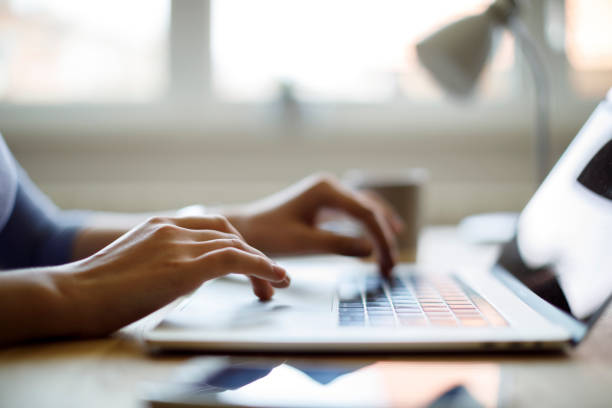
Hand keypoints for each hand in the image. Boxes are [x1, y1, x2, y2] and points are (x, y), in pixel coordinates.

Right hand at [53, 216, 288, 336]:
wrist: (69, 296)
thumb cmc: (93, 292)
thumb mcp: (133, 266)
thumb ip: (160, 263)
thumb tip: (179, 277)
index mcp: (159, 226)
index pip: (211, 227)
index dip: (236, 244)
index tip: (248, 264)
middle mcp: (172, 228)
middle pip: (227, 233)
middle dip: (252, 254)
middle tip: (267, 279)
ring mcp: (177, 244)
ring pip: (236, 245)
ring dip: (262, 265)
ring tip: (276, 284)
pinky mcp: (183, 266)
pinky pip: (235, 260)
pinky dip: (261, 267)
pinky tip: (274, 277)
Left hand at [226, 174, 401, 275]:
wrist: (246, 229)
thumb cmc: (268, 234)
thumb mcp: (303, 243)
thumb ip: (337, 245)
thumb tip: (371, 251)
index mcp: (325, 190)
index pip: (365, 214)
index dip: (382, 239)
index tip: (388, 264)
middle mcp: (330, 186)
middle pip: (370, 209)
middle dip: (385, 237)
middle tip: (392, 266)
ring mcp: (328, 193)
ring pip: (366, 208)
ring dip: (381, 230)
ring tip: (393, 253)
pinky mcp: (325, 203)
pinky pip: (356, 212)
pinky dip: (369, 227)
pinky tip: (380, 239)